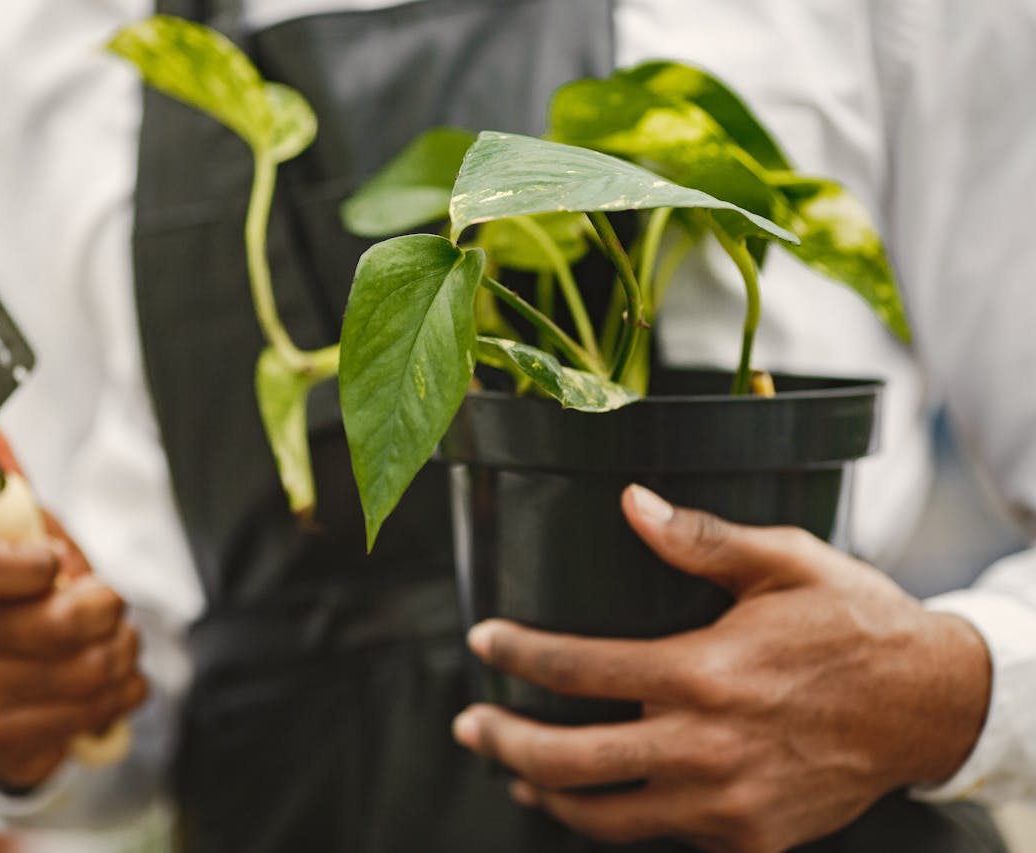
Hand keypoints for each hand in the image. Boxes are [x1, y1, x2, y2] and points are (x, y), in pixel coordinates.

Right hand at [0, 515, 146, 790]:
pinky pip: (83, 717)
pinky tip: (118, 681)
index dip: (31, 569)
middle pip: (50, 628)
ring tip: (124, 641)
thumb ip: (38, 526)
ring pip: (81, 674)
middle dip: (108, 611)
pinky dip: (120, 696)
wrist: (1, 642)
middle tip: (117, 605)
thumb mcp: (29, 527)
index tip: (57, 562)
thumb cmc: (24, 568)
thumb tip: (50, 546)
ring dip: (123, 654)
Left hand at [452, 484, 990, 852]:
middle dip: (505, 740)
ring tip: (514, 771)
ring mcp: (726, 804)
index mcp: (703, 672)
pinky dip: (617, 817)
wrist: (931, 706)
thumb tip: (630, 502)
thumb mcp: (784, 561)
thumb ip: (698, 539)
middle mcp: (705, 747)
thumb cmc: (853, 623)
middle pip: (571, 759)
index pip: (578, 668)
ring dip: (547, 794)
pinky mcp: (748, 840)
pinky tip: (595, 797)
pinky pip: (661, 835)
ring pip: (606, 817)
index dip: (518, 653)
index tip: (483, 639)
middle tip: (470, 722)